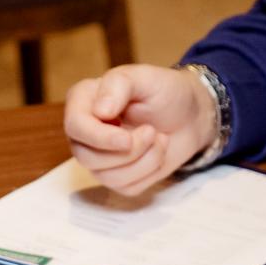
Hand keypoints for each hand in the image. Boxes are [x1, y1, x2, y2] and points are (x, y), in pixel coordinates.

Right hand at [63, 64, 216, 195]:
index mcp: (82, 101)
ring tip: (158, 137)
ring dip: (142, 161)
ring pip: (107, 176)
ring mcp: (98, 156)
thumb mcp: (144, 77)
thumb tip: (99, 111)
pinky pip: (126, 187)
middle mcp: (85, 131)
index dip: (99, 138)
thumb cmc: (165, 91)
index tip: (127, 139)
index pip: (76, 127)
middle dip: (127, 152)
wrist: (190, 114)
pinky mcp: (117, 176)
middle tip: (152, 132)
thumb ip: (118, 85)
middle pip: (87, 157)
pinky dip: (149, 172)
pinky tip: (157, 151)